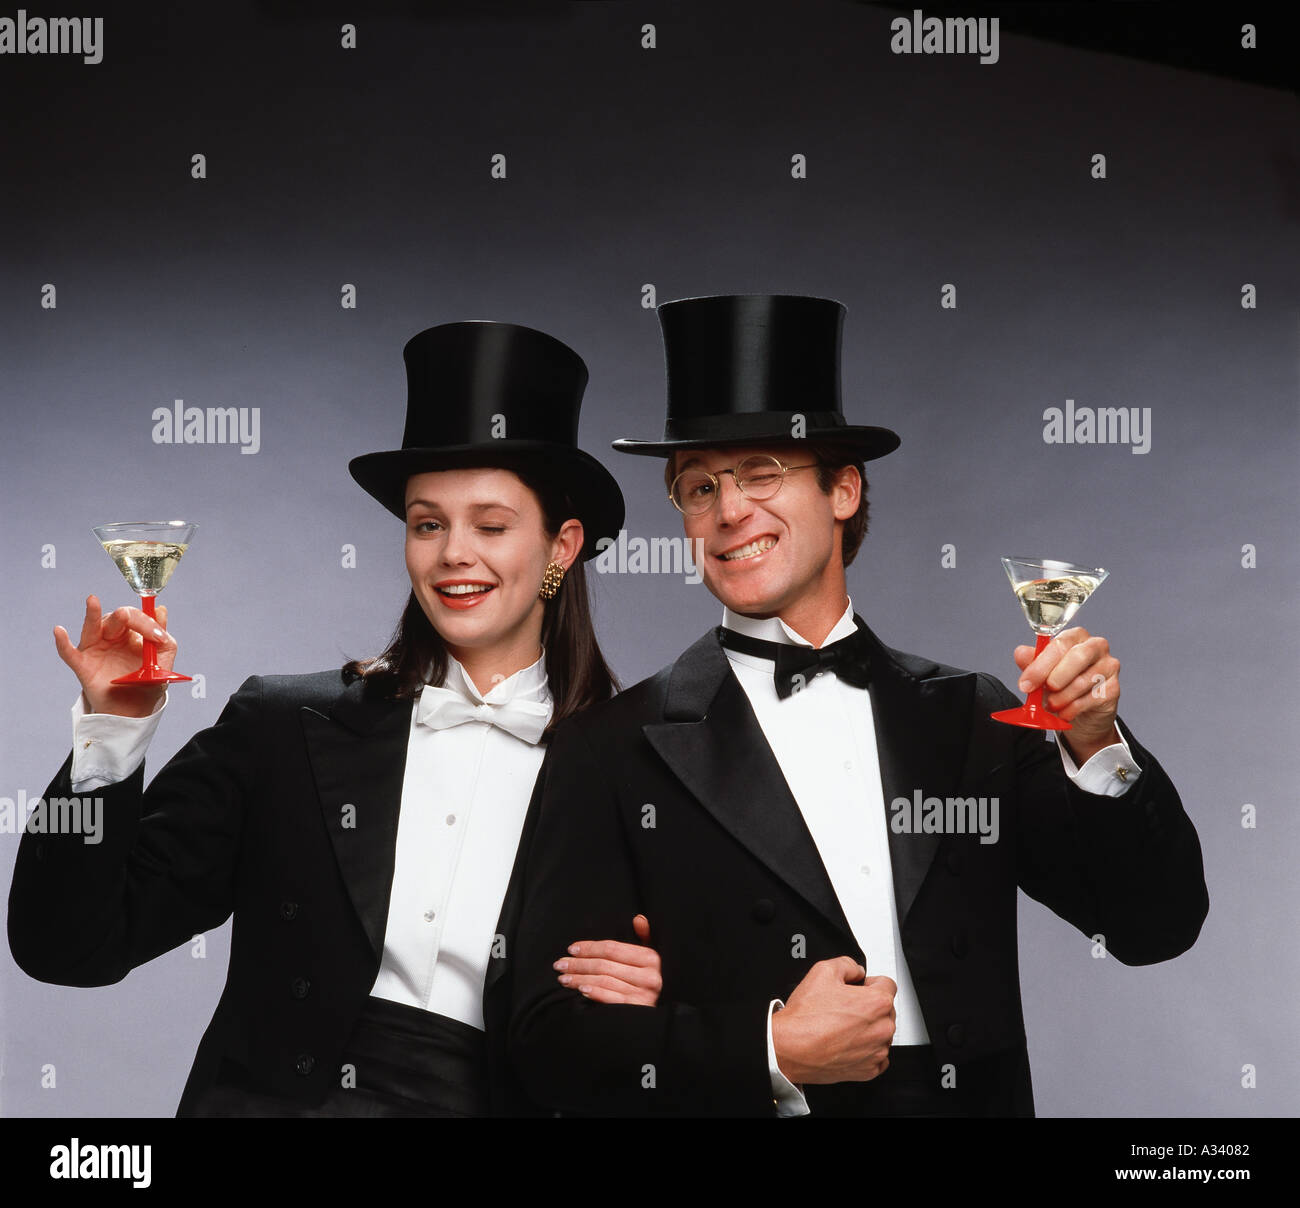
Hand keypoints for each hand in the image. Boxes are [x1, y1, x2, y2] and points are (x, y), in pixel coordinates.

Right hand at [54, 594, 175, 716]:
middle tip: (127, 616)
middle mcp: (112, 638)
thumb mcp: (162, 660)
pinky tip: (59, 631)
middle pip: (116, 619)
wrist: (134, 710)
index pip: (136, 618)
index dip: (146, 622)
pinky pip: (69, 653)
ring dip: (92, 614)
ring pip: (92, 628)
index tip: (158, 636)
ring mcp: (95, 650)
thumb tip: (161, 610)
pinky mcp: (82, 665)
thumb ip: (162, 637)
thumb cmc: (148, 683)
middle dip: (125, 616)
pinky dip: (63, 643)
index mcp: (132, 634)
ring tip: (93, 601)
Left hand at [554, 913, 661, 1005]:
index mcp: (651, 958)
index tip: (571, 949)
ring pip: (604, 980)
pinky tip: (580, 989)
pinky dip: (594, 992)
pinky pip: (610, 998)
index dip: (589, 947)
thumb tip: (638, 918)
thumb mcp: (646, 959)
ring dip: (579, 978)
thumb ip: (643, 937)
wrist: (650, 1019)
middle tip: (560, 964)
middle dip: (579, 964)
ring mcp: (644, 994)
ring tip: (563, 978)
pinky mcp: (636, 1010)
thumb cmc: (643, 981)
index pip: (612, 948)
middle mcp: (650, 976)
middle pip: (605, 965)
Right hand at [770, 957, 895, 1085]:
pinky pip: (877, 1056)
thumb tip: (856, 971)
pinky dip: (865, 1050)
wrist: (791, 1048)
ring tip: (841, 1026)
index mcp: (877, 1002)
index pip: (888, 985)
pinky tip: (846, 1042)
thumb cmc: (806, 1017)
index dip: (869, 982)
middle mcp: (882, 1029)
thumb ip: (848, 964)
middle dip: (868, 1006)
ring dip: (868, 1028)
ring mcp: (877, 1052)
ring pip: (881, 1033)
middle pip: (885, 1010)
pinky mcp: (868, 1070)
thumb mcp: (823, 971)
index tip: (858, 988)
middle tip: (844, 1006)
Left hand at [1014, 626, 1120, 761]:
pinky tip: (1064, 712)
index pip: (1059, 644)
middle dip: (1055, 677)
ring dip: (1062, 697)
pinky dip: (1073, 708)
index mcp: (1075, 636)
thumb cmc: (1060, 686)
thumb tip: (1020, 652)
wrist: (1081, 714)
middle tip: (1043, 691)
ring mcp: (1108, 666)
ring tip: (1051, 705)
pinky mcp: (1113, 688)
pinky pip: (1092, 698)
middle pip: (1078, 656)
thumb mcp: (1041, 674)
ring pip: (1084, 680)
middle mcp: (1096, 647)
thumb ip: (1031, 662)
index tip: (1026, 683)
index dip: (1041, 665)